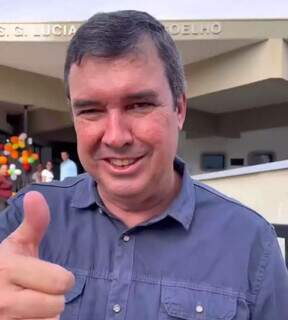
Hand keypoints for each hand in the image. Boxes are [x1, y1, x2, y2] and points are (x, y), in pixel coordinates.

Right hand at [0, 191, 74, 318]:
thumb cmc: (4, 266)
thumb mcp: (17, 244)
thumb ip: (33, 223)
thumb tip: (36, 194)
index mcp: (7, 269)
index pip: (61, 281)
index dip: (62, 278)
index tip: (50, 275)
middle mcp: (3, 300)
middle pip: (57, 306)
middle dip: (55, 298)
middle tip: (40, 291)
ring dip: (46, 315)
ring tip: (31, 305)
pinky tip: (27, 316)